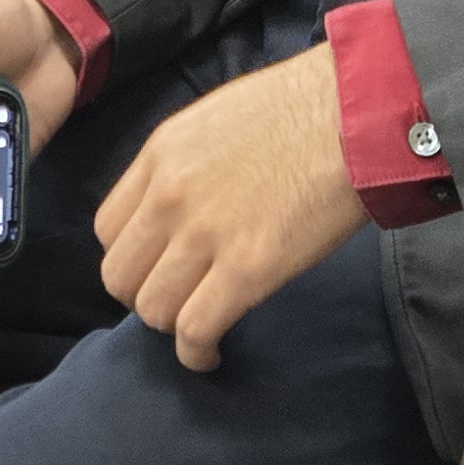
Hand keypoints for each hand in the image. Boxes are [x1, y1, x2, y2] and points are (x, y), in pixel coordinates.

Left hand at [92, 43, 362, 371]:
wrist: (355, 115)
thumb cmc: (302, 110)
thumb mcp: (216, 120)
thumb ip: (187, 165)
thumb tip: (185, 206)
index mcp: (161, 156)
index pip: (107, 230)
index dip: (132, 258)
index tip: (157, 268)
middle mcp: (169, 196)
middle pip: (120, 276)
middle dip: (145, 296)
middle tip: (178, 300)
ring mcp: (204, 234)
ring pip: (153, 309)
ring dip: (173, 326)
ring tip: (199, 326)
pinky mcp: (247, 268)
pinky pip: (196, 330)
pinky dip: (197, 353)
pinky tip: (211, 354)